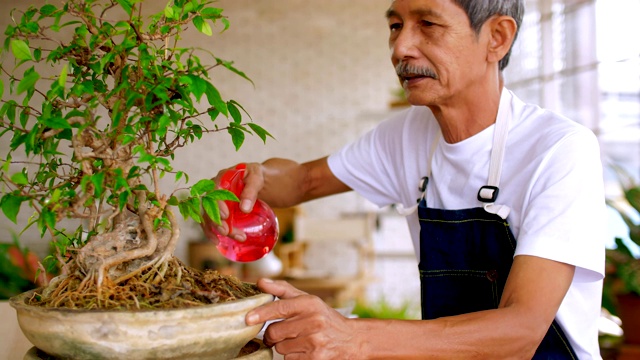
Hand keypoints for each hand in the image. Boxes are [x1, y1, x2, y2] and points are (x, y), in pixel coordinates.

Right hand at [200, 162, 265, 242]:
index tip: (225, 216)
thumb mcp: (256, 179)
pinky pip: (209, 222)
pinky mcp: (216, 210)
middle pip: (208, 207)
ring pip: (209, 217)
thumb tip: (245, 209)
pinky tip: (218, 242)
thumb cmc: (255, 176)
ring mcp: (213, 200)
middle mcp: (213, 189)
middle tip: (226, 232)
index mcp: (221, 178)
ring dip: (217, 230)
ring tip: (236, 238)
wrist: (254, 181)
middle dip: (215, 221)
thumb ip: (251, 191)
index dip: (217, 204)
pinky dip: (212, 233)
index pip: (214, 191)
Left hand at [246, 279, 362, 358]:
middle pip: (275, 332)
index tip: (248, 318)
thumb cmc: (325, 318)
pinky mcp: (315, 358)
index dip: (261, 313)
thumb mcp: (308, 300)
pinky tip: (304, 350)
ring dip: (283, 346)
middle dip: (272, 335)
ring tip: (298, 341)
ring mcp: (315, 341)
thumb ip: (283, 290)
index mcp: (310, 304)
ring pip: (280, 348)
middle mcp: (313, 321)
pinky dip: (292, 356)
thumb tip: (260, 282)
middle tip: (278, 334)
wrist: (352, 340)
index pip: (280, 307)